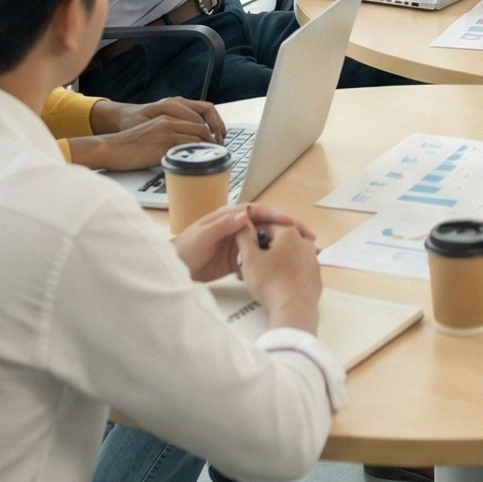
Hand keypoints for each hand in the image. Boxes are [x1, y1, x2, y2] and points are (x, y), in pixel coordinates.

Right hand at [71, 100, 224, 170]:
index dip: (211, 132)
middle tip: (218, 152)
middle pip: (202, 128)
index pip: (198, 120)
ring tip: (213, 159)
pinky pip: (186, 149)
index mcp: (167, 116)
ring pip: (197, 137)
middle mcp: (169, 121)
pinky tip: (201, 163)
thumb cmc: (130, 146)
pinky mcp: (162, 145)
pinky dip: (197, 155)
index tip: (216, 143)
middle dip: (214, 141)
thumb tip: (188, 148)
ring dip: (208, 149)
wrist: (111, 148)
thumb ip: (170, 136)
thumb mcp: (153, 133)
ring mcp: (166, 132)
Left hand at [173, 200, 316, 288]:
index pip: (258, 211)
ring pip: (267, 240)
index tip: (293, 224)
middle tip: (309, 239)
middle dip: (290, 230)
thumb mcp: (202, 236)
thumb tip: (244, 215)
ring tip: (305, 253)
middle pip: (268, 224)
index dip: (277, 216)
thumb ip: (222, 226)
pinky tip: (286, 267)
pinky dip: (272, 260)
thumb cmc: (183, 249)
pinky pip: (259, 256)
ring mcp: (239, 242)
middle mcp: (237, 226)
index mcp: (229, 216)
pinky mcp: (238, 258)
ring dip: (286, 245)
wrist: (173, 270)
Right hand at [238, 212, 322, 335]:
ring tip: (262, 278)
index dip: (252, 239)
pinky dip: (287, 273)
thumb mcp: (249, 258)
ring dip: (275, 262)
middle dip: (264, 252)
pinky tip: (278, 285)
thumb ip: (244, 237)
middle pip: (278, 241)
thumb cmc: (270, 282)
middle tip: (250, 268)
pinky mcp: (316, 276)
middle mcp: (305, 242)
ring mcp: (313, 259)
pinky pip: (298, 269)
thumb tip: (244, 224)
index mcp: (289, 233)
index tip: (244, 253)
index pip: (266, 227)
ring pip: (289, 255)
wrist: (294, 309)